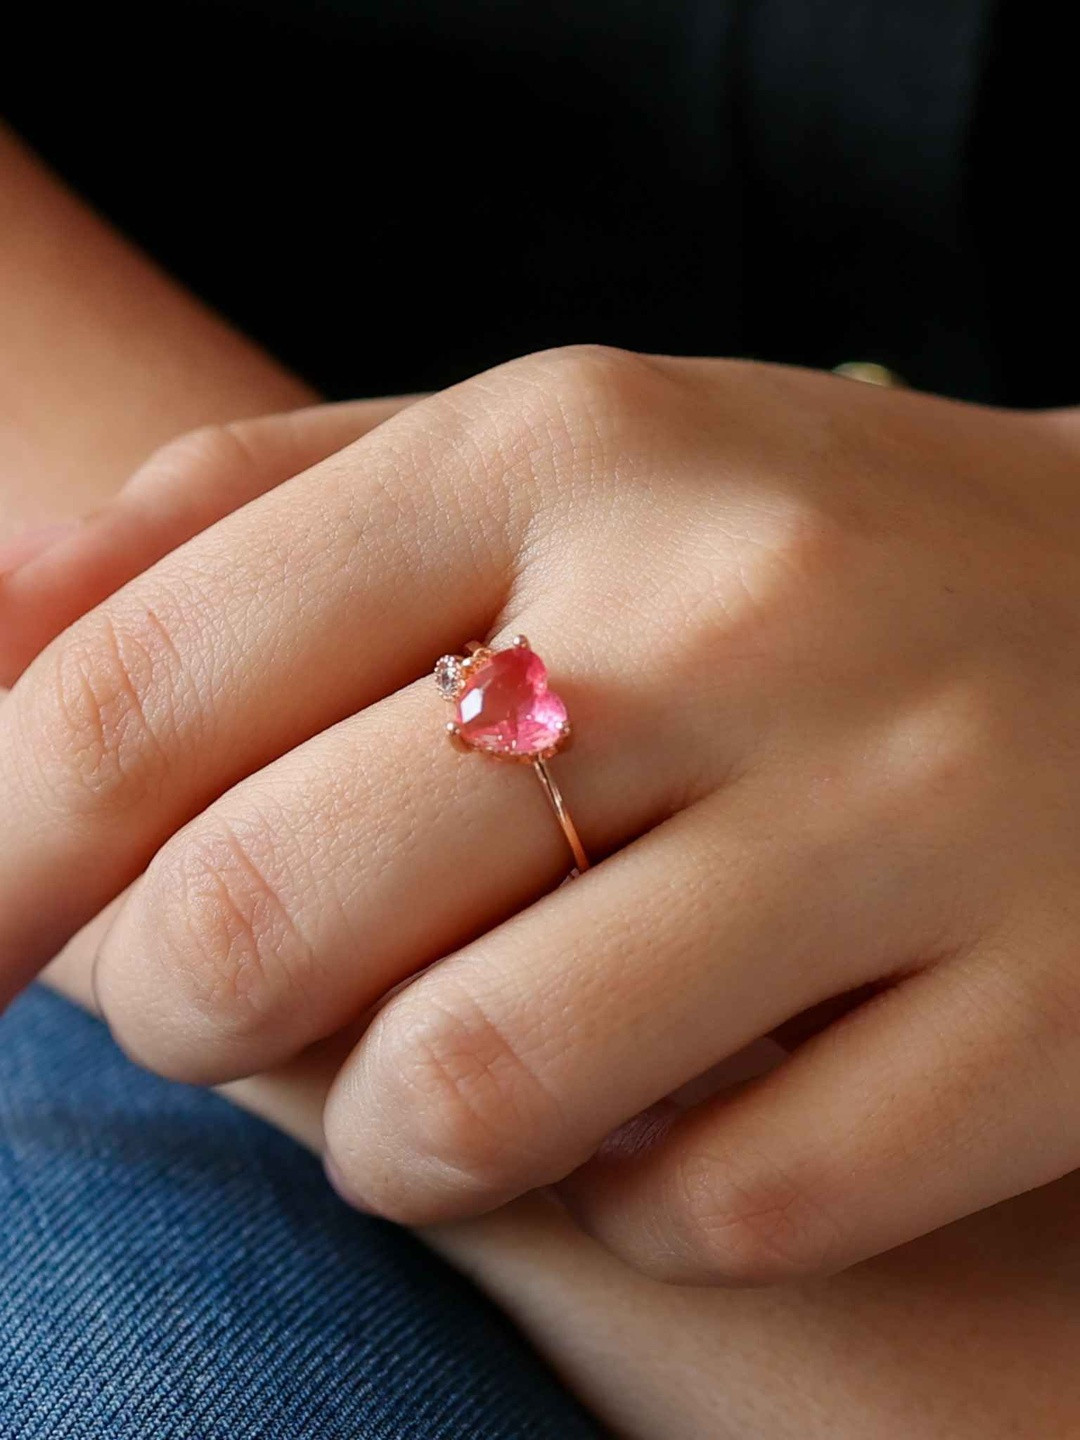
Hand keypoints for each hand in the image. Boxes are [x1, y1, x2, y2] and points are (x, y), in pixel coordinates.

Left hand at [3, 345, 1079, 1284]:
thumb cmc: (776, 550)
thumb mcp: (530, 465)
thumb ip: (239, 525)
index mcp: (568, 443)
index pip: (145, 683)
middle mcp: (735, 609)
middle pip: (267, 908)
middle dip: (178, 1005)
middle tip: (218, 999)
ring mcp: (907, 813)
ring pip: (472, 1092)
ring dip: (388, 1137)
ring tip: (432, 1082)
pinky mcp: (1040, 1014)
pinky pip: (714, 1207)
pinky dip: (626, 1201)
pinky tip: (659, 1114)